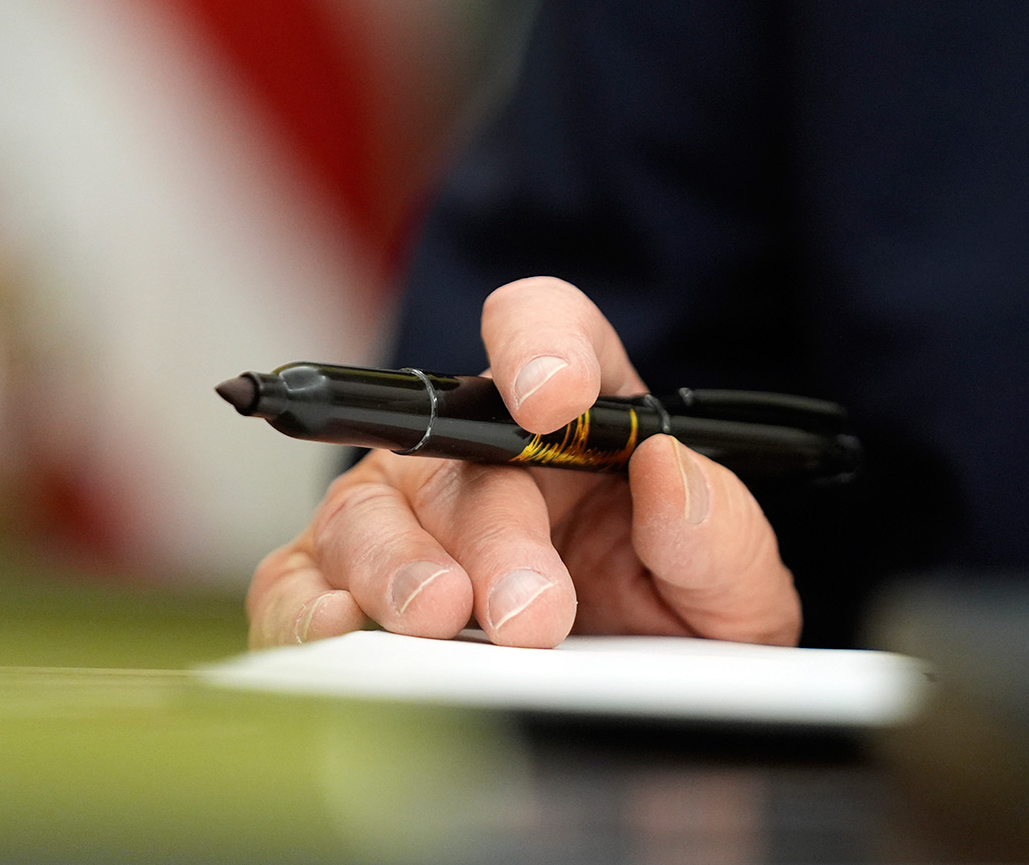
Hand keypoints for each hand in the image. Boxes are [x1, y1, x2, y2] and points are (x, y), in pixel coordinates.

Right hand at [245, 276, 799, 648]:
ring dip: (399, 567)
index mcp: (573, 422)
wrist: (628, 700)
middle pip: (453, 449)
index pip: (544, 328)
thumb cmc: (670, 621)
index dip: (540, 344)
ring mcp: (401, 516)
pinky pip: (297, 580)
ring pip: (367, 513)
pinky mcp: (340, 581)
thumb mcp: (731, 590)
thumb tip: (665, 471)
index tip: (554, 398)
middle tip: (529, 607)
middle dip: (493, 531)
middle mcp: (474, 456)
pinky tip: (342, 626)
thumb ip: (717, 531)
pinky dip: (307, 604)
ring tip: (440, 618)